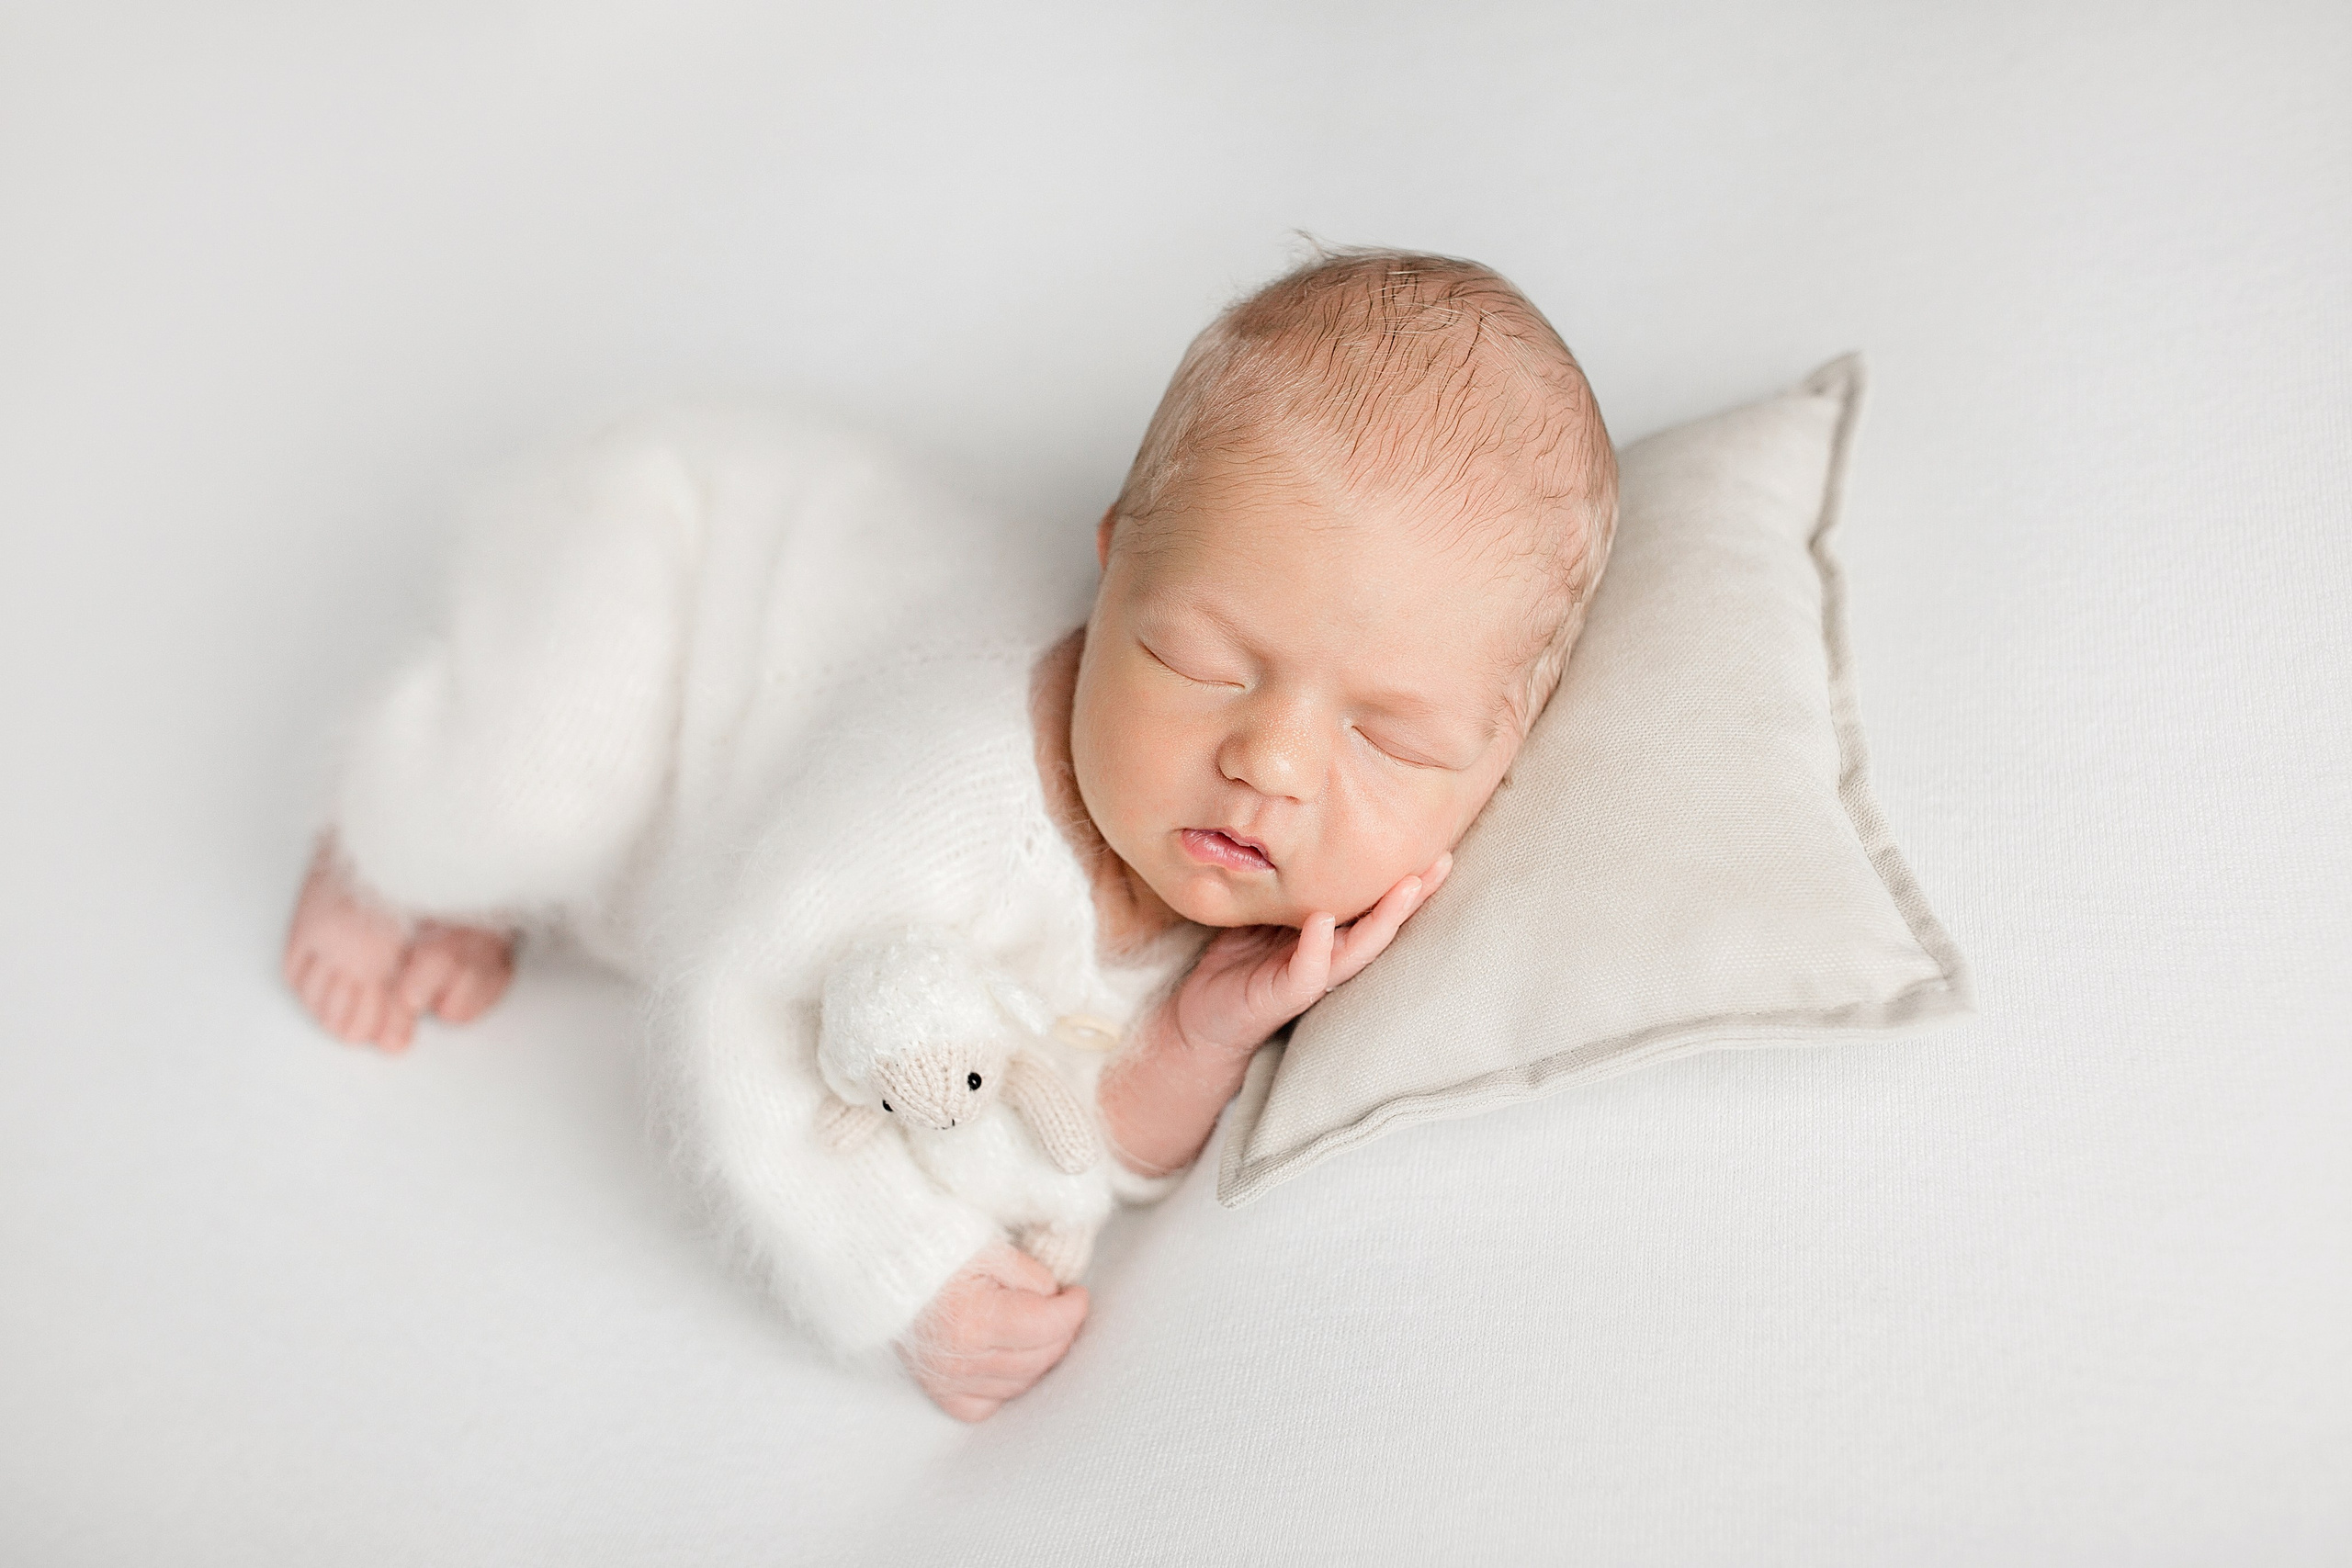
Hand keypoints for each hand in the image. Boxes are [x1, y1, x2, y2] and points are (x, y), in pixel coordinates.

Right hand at [896, 1243, 1089, 1421]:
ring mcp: (948, 1381)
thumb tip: (1055, 1296)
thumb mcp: (986, 1248)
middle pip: (1041, 1357)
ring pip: (1021, 1385)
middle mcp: (963, 1361)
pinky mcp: (937, 1390)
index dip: (1074, 1308)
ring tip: (1042, 1330)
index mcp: (976, 1320)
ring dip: (1041, 1359)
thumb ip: (1029, 1275)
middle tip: (1064, 1308)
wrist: (877, 1270)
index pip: (1049, 1325)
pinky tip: (1011, 1362)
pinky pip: (985, 1406)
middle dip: (1063, 1331)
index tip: (1077, 1293)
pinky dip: (1006, 1388)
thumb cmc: (931, 1253)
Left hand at [1173, 851, 1452, 1057]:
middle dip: (1416, 895)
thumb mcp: (1268, 910)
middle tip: (1443, 861)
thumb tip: (1302, 824)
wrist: (1203, 1015)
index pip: (1376, 903)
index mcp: (1333, 935)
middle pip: (1383, 924)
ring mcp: (1312, 978)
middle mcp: (1331, 957)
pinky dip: (1316, 947)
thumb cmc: (1238, 958)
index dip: (1408, 876)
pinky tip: (1323, 921)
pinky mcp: (1283, 996)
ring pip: (1357, 949)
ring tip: (1408, 886)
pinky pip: (1306, 971)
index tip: (1436, 841)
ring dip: (1384, 919)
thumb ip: (1290, 882)